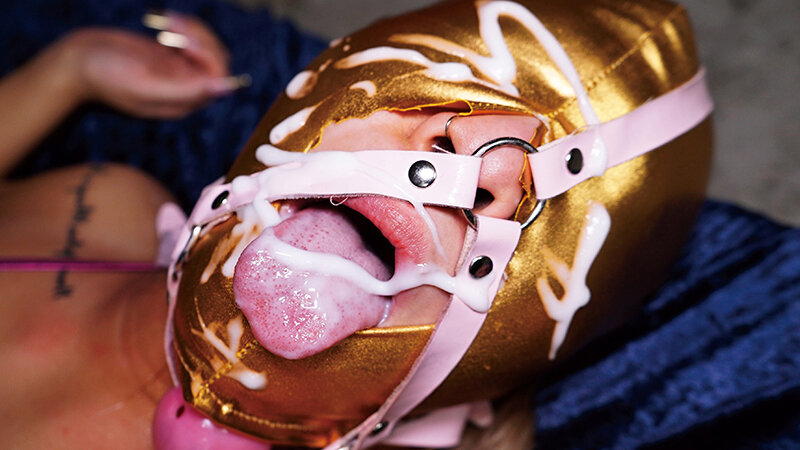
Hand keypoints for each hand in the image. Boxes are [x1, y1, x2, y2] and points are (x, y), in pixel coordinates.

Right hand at [59, 12, 235, 118]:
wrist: (75, 62)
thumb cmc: (104, 76)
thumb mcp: (144, 85)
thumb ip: (185, 92)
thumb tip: (225, 88)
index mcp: (182, 103)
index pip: (218, 80)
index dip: (208, 56)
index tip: (182, 42)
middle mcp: (184, 90)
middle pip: (216, 61)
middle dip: (200, 38)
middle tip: (172, 25)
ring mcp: (177, 73)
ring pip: (207, 49)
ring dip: (192, 30)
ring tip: (167, 20)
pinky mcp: (169, 57)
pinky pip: (193, 41)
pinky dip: (184, 27)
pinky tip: (165, 20)